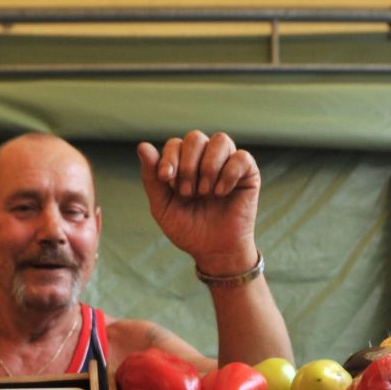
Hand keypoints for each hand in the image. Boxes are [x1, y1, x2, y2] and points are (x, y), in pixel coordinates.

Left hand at [136, 132, 260, 276]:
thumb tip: (142, 146)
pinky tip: (221, 193)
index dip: (170, 157)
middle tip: (188, 192)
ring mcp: (228, 163)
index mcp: (184, 164)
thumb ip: (152, 177)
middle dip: (188, 165)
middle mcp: (206, 159)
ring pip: (220, 140)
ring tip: (205, 192)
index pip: (175, 144)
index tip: (166, 178)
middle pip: (195, 138)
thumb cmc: (188, 229)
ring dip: (209, 166)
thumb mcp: (163, 206)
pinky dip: (229, 174)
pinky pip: (241, 157)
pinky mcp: (248, 173)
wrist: (214, 252)